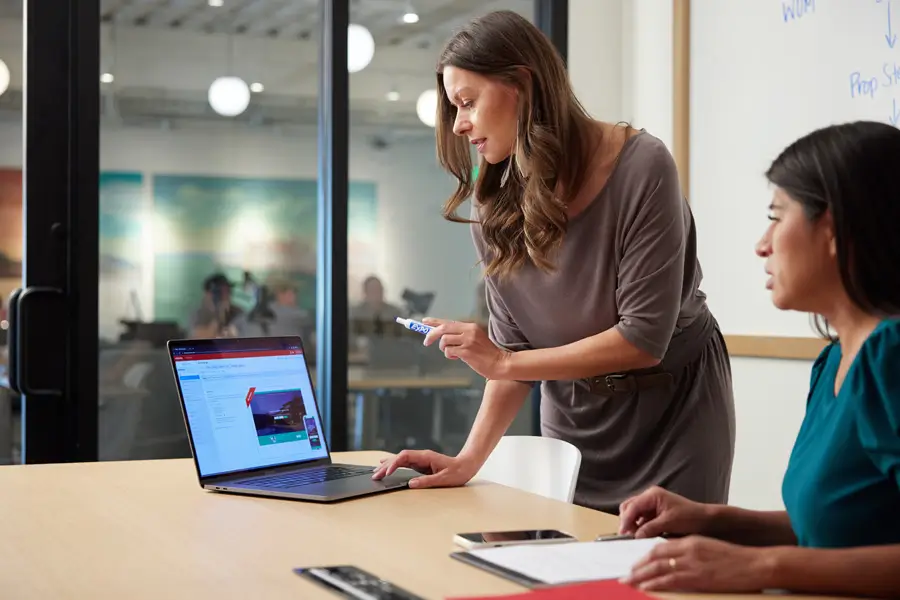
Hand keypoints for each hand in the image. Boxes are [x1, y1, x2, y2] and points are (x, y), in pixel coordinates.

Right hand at [370, 449, 478, 488]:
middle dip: (386, 466)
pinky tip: (387, 467)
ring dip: (388, 465)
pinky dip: (394, 465)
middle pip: (399, 457)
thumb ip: (427, 481)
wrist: (467, 466)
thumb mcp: (443, 479)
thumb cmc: (458, 472)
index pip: (405, 456)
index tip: (387, 472)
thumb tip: (411, 484)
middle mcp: (421, 456)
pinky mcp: (421, 465)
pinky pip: (405, 463)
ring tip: (376, 472)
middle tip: (375, 475)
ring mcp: (421, 460)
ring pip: (400, 460)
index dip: (394, 463)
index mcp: (426, 457)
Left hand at [421, 317, 510, 379]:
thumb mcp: (474, 339)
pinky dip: (449, 355)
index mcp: (470, 326)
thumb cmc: (486, 354)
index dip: (434, 322)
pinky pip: (449, 351)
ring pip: (444, 341)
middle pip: (443, 329)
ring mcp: (468, 341)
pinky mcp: (466, 351)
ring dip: (444, 349)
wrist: (500, 363)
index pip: (448, 321)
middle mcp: (469, 331)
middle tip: (426, 342)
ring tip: (452, 353)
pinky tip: (457, 357)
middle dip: (431, 335)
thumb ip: (460, 335)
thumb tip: (441, 336)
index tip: (424, 322)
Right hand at [618, 486, 711, 537]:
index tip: (623, 533)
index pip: (632, 507)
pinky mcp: (656, 512)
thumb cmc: (690, 517)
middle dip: (627, 521)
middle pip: (629, 507)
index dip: (625, 520)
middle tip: (628, 535)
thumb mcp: (669, 523)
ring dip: (633, 525)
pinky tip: (644, 535)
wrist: (706, 520)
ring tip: (637, 537)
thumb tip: (635, 536)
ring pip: (634, 513)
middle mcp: (650, 497)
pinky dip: (640, 527)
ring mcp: (652, 504)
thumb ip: (649, 528)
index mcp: (652, 495)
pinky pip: (642, 519)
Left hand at [621, 535, 773, 592]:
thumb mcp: (708, 548)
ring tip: (629, 581)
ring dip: (641, 576)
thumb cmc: (734, 558)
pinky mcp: (698, 578)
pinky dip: (655, 583)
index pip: (659, 548)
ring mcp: (692, 564)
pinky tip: (645, 586)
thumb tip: (673, 560)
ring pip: (658, 569)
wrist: (754, 564)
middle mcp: (688, 550)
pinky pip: (670, 580)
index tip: (635, 564)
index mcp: (690, 541)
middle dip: (637, 567)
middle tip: (625, 574)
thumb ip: (690, 551)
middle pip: (654, 558)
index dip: (644, 557)